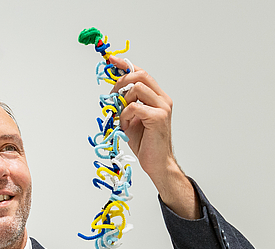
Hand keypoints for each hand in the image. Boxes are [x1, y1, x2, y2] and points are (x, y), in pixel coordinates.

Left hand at [108, 56, 197, 218]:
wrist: (157, 163)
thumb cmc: (146, 143)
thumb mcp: (132, 118)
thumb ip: (126, 103)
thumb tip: (113, 91)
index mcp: (158, 98)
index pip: (142, 73)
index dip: (126, 65)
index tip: (111, 60)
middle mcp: (163, 99)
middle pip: (141, 75)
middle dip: (121, 81)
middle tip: (112, 95)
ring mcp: (162, 108)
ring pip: (137, 88)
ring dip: (123, 101)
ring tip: (121, 117)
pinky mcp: (158, 118)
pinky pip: (134, 107)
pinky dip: (125, 115)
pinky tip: (126, 126)